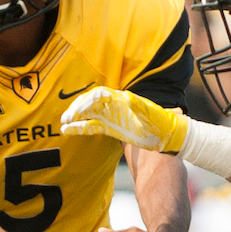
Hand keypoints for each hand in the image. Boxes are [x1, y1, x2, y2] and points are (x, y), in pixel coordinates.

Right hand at [58, 87, 188, 153]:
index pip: (100, 95)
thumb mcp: (151, 114)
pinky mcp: (112, 128)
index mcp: (122, 99)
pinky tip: (69, 131)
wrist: (167, 135)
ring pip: (89, 114)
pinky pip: (93, 126)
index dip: (88, 101)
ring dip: (76, 118)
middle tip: (66, 117)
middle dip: (77, 108)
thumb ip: (139, 106)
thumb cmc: (161, 123)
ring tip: (63, 123)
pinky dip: (81, 128)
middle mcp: (115, 106)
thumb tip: (127, 97)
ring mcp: (112, 117)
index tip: (78, 111)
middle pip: (90, 103)